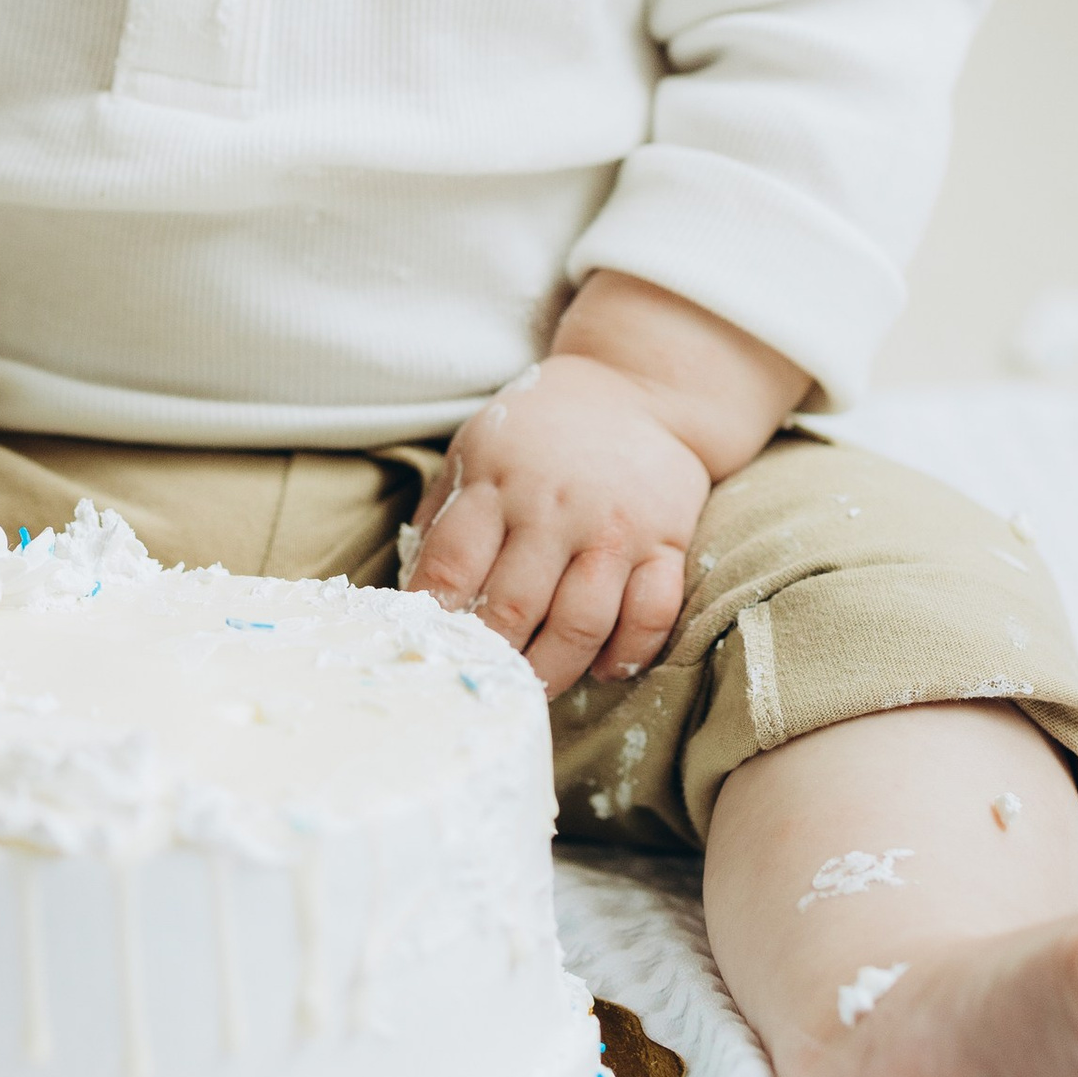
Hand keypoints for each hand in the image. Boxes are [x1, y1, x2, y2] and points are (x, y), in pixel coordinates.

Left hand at [408, 354, 710, 696]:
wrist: (635, 387)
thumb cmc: (540, 431)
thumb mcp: (477, 450)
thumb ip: (444, 515)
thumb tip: (411, 592)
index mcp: (495, 482)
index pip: (452, 565)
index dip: (434, 616)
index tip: (427, 648)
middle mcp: (554, 508)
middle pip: (514, 607)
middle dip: (492, 657)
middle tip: (480, 683)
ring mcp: (614, 529)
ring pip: (581, 623)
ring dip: (553, 669)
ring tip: (532, 689)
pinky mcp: (666, 542)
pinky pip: (651, 614)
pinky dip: (627, 653)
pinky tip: (603, 669)